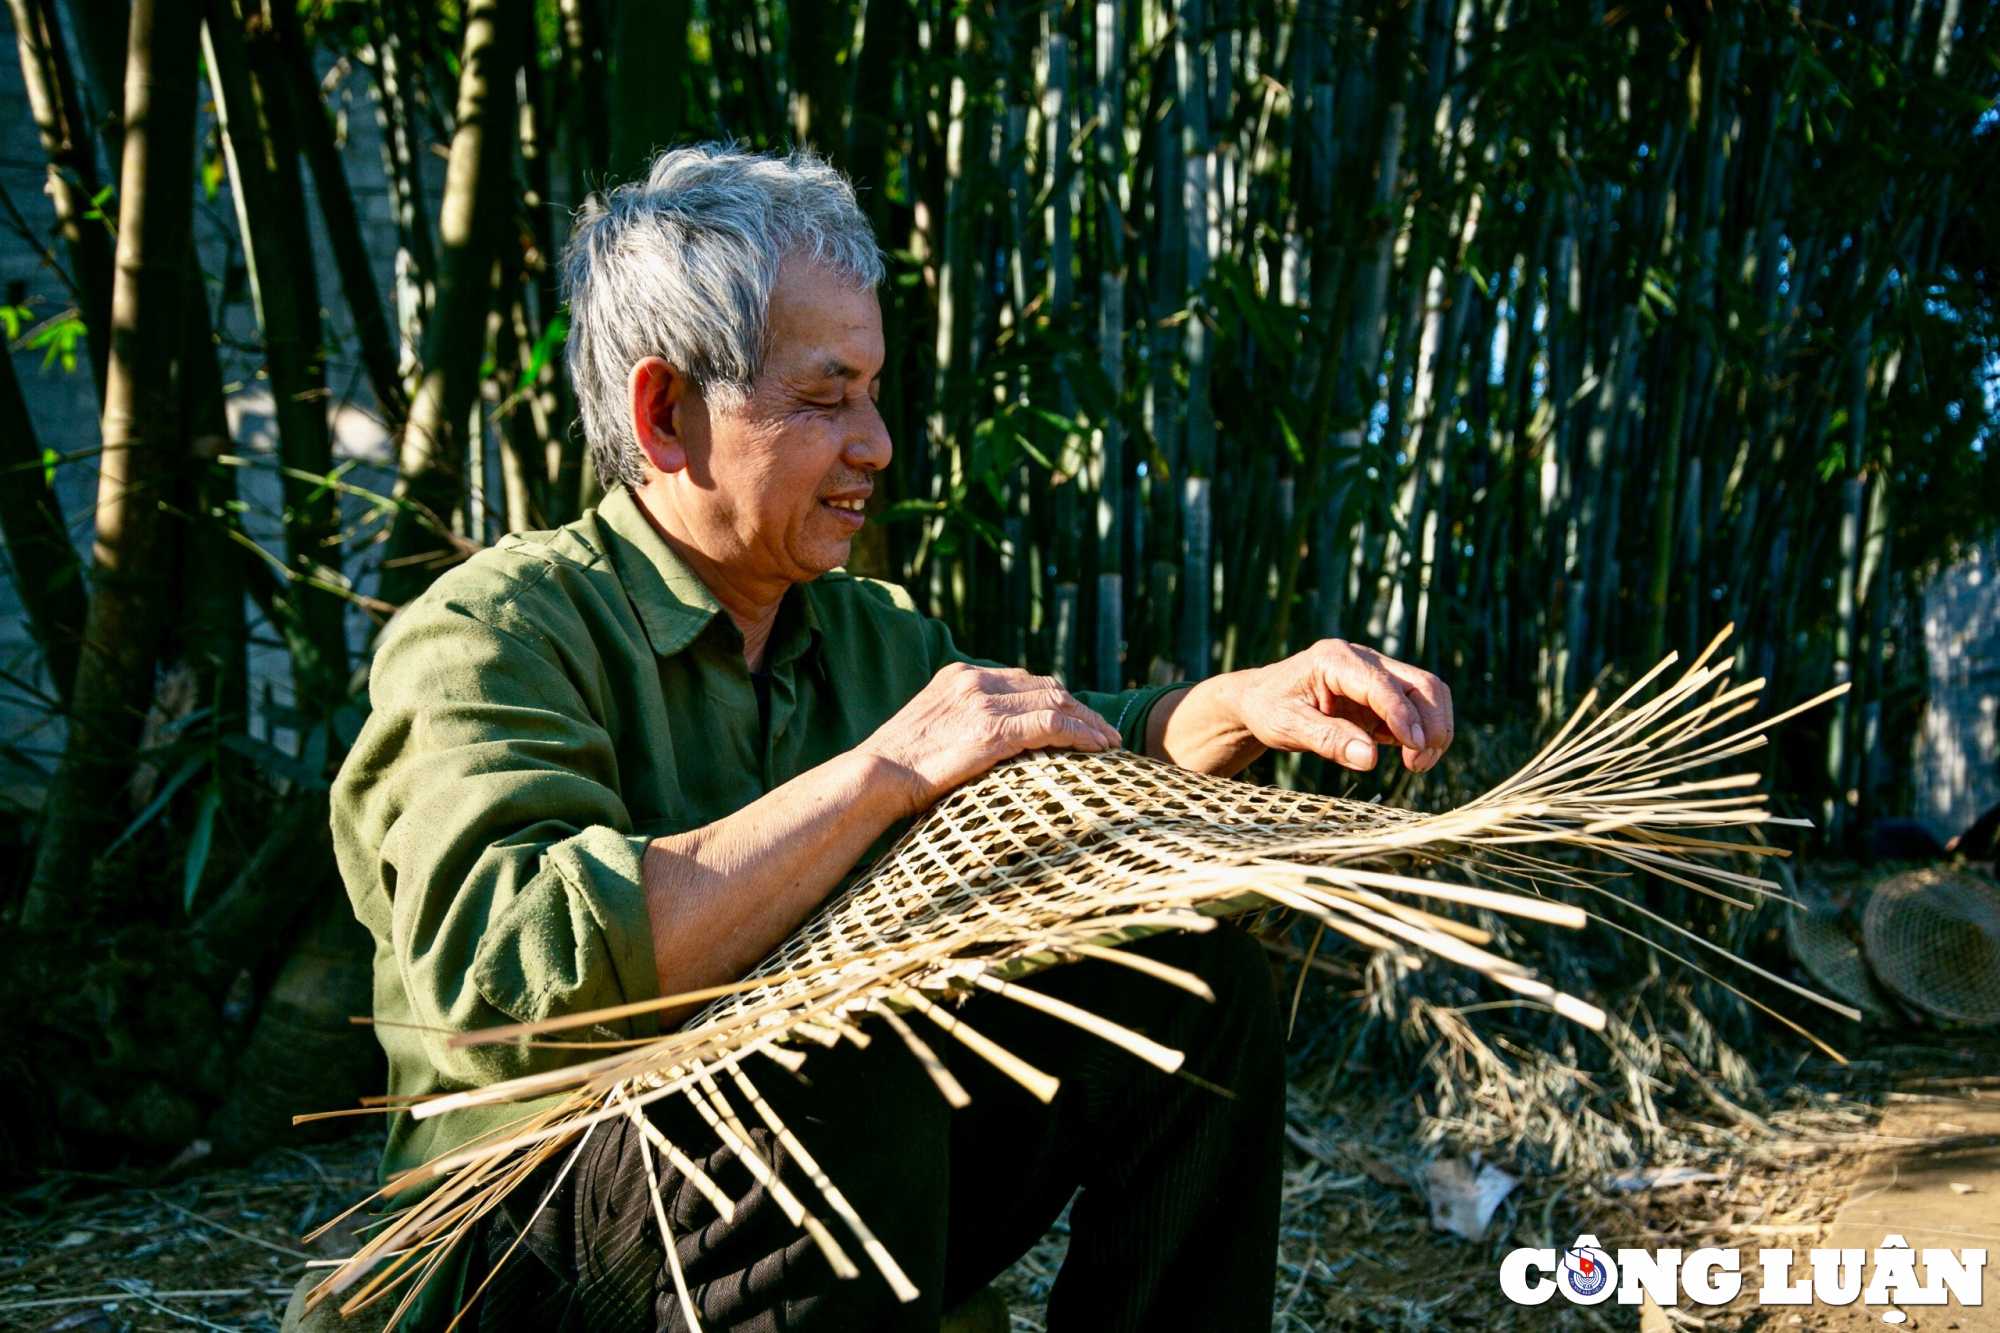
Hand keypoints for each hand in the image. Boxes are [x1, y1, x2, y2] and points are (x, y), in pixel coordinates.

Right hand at [858, 662, 1121, 815]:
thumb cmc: (895, 768)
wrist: (874, 776)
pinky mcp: (994, 731)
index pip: (1021, 679)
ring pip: (1055, 701)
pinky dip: (1080, 735)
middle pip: (1044, 685)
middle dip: (1077, 707)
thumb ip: (958, 725)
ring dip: (1087, 722)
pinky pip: (1052, 725)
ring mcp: (985, 703)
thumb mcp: (928, 731)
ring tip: (1108, 741)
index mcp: (959, 676)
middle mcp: (975, 680)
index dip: (1053, 697)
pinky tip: (1097, 748)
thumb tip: (978, 745)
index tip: (1073, 716)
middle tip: (1101, 730)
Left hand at [1227, 640, 1452, 772]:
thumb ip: (1328, 740)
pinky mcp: (1382, 692)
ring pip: (1427, 691)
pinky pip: (1418, 706)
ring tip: (1418, 764)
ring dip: (1435, 728)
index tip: (1415, 748)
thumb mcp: (1288, 728)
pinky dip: (1424, 731)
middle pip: (1419, 682)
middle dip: (1431, 723)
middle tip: (1418, 764)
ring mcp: (1376, 672)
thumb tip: (1370, 759)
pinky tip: (1407, 755)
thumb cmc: (1269, 710)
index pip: (1382, 684)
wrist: (1260, 699)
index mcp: (1334, 659)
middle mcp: (1361, 659)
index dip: (1403, 716)